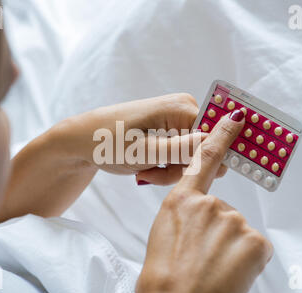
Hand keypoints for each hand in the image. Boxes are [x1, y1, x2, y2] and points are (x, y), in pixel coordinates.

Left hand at [54, 93, 226, 184]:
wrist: (80, 141)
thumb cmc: (107, 142)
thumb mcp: (146, 151)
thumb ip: (184, 149)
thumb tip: (220, 141)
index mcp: (182, 107)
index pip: (217, 137)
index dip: (206, 160)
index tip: (186, 176)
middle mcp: (184, 109)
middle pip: (204, 150)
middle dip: (182, 169)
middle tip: (153, 175)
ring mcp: (176, 121)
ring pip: (191, 157)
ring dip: (170, 171)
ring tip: (144, 172)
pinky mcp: (168, 132)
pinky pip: (179, 156)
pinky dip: (164, 168)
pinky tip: (145, 169)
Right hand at [135, 111, 273, 292]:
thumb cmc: (163, 274)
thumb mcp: (165, 233)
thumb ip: (187, 214)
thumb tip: (201, 217)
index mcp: (181, 201)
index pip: (204, 159)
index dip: (221, 135)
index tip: (237, 117)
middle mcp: (208, 204)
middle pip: (224, 212)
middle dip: (220, 234)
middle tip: (204, 258)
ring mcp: (232, 220)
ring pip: (240, 232)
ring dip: (232, 250)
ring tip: (213, 269)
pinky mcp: (254, 240)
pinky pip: (255, 248)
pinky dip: (246, 262)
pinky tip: (229, 273)